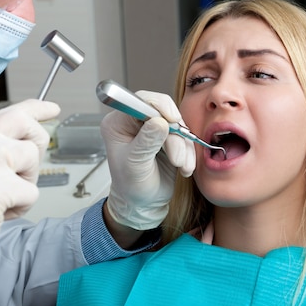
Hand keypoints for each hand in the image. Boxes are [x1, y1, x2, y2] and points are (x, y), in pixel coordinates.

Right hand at [0, 99, 59, 305]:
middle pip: (23, 123)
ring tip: (2, 199)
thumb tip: (25, 139)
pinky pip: (31, 189)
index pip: (5, 113)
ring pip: (30, 157)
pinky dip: (22, 206)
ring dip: (26, 182)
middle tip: (25, 169)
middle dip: (37, 143)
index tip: (51, 108)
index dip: (35, 109)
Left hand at [101, 90, 194, 230]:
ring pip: (177, 124)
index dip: (159, 107)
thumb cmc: (131, 186)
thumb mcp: (135, 165)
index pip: (140, 101)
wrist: (143, 204)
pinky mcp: (168, 137)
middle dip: (174, 135)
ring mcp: (153, 128)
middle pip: (163, 111)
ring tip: (181, 167)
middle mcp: (135, 122)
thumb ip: (146, 143)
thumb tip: (159, 121)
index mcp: (119, 123)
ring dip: (183, 147)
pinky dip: (187, 152)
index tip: (173, 120)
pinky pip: (184, 136)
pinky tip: (184, 168)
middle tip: (176, 158)